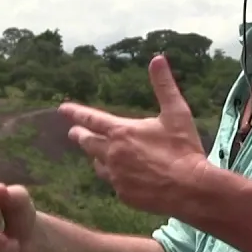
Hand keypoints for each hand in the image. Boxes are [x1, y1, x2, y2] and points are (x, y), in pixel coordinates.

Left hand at [59, 54, 209, 214]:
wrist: (190, 188)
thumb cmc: (184, 149)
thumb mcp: (176, 112)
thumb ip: (164, 85)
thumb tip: (157, 58)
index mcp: (122, 132)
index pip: (92, 119)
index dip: (76, 113)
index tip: (62, 109)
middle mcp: (113, 154)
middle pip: (88, 143)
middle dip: (80, 135)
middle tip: (74, 133)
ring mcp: (117, 176)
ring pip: (98, 164)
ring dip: (96, 156)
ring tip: (96, 154)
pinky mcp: (124, 194)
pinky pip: (113, 182)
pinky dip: (114, 175)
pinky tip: (121, 175)